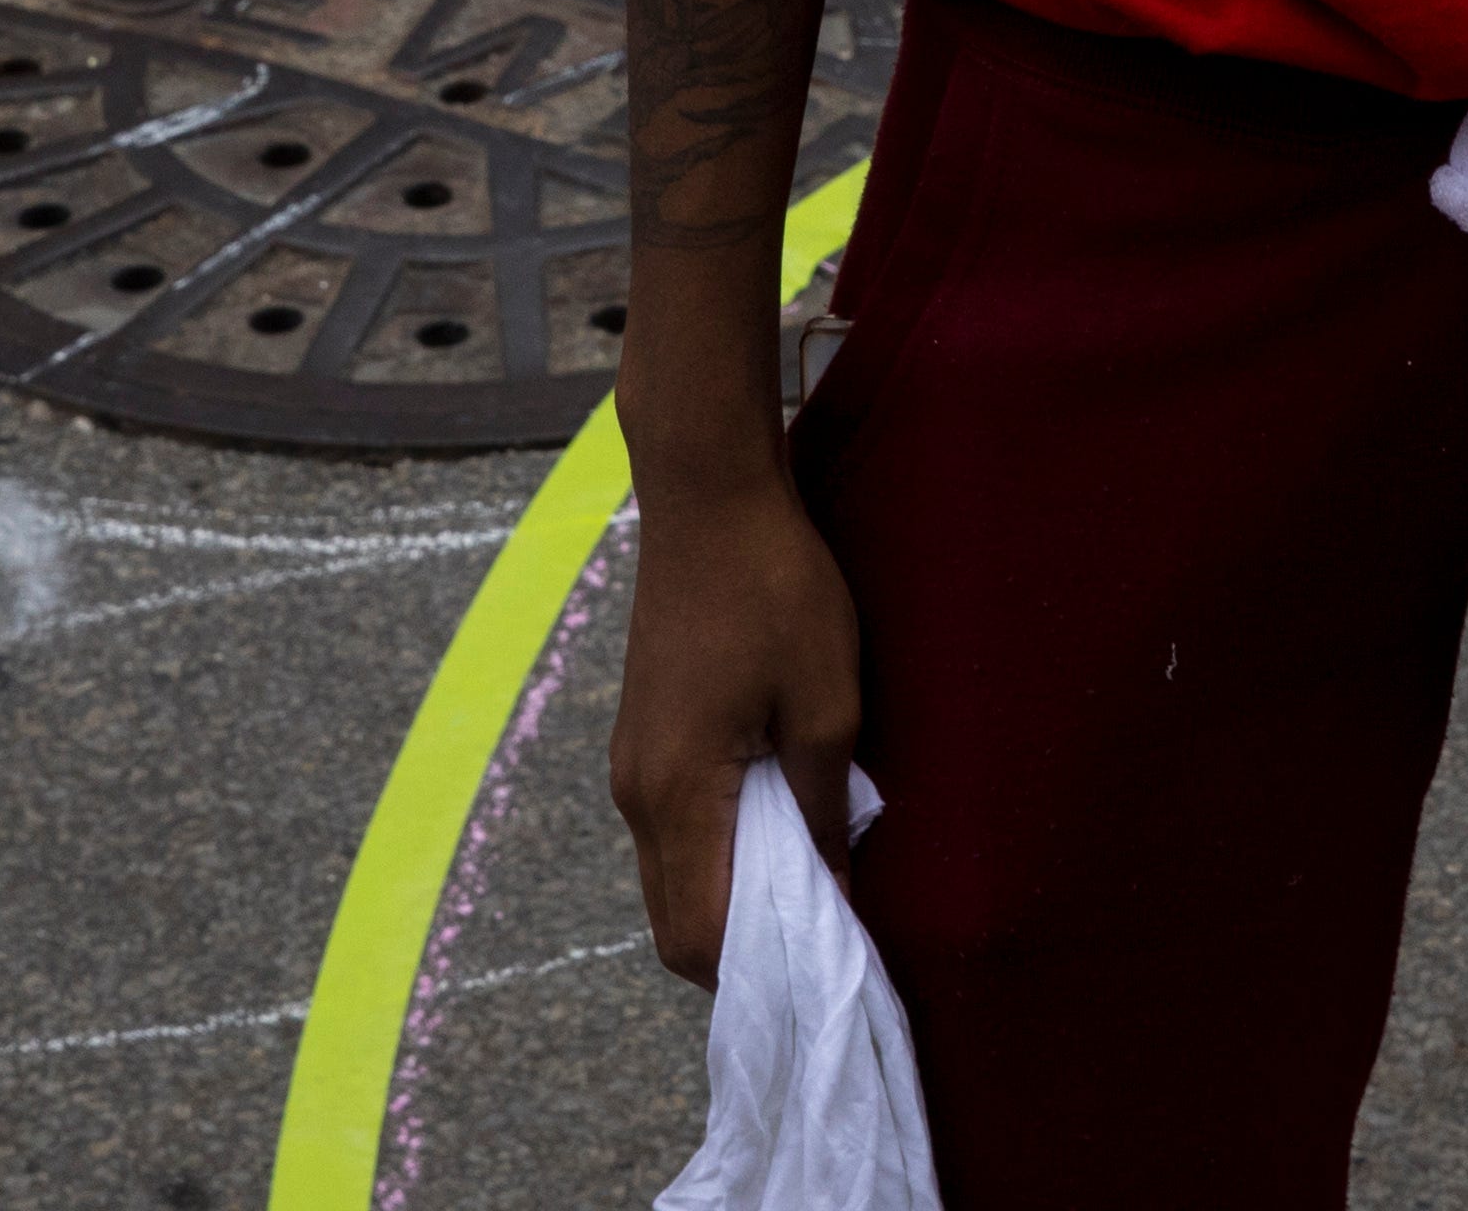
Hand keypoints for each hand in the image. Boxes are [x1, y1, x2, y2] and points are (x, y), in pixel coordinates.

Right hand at [608, 444, 859, 984]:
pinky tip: (778, 829)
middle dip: (743, 955)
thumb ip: (823, 809)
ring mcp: (632, 764)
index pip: (700, 936)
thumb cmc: (777, 590)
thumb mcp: (827, 704)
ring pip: (672, 877)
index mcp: (678, 795)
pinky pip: (672, 829)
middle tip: (824, 945)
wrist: (708, 493)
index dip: (761, 974)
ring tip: (811, 891)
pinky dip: (718, 854)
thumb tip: (835, 893)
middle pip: (676, 923)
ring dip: (731, 900)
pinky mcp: (642, 736)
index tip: (830, 970)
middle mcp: (637, 794)